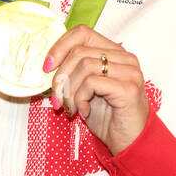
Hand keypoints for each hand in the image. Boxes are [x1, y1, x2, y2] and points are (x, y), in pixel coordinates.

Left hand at [43, 25, 148, 155]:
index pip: (83, 33)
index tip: (46, 67)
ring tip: (71, 108)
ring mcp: (129, 72)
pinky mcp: (128, 88)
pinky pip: (91, 83)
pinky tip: (85, 111)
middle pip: (79, 51)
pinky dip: (80, 98)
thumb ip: (74, 72)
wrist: (129, 142)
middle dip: (60, 77)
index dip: (60, 47)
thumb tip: (47, 66)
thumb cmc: (108, 117)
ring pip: (84, 65)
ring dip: (69, 90)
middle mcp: (125, 58)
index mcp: (115, 53)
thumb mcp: (87, 90)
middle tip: (57, 99)